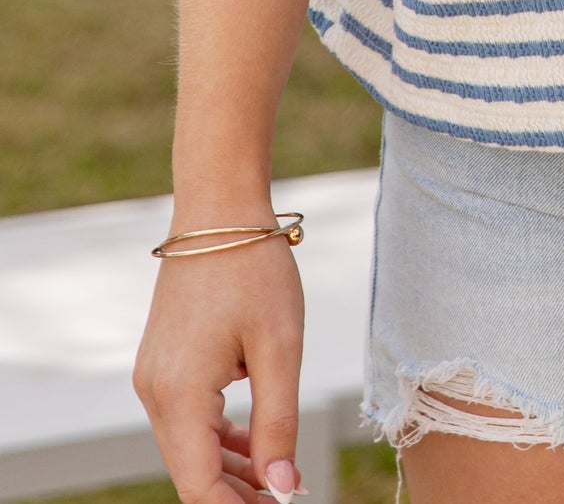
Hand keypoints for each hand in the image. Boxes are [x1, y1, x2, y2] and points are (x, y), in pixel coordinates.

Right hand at [135, 232, 305, 503]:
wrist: (218, 208)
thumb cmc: (253, 269)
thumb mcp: (280, 347)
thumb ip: (278, 423)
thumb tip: (282, 489)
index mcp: (179, 395)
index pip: (199, 486)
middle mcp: (155, 392)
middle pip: (192, 472)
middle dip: (238, 495)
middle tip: (288, 496)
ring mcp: (154, 377)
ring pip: (190, 447)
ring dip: (231, 468)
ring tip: (280, 479)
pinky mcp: (163, 362)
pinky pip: (188, 418)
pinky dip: (220, 437)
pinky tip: (255, 442)